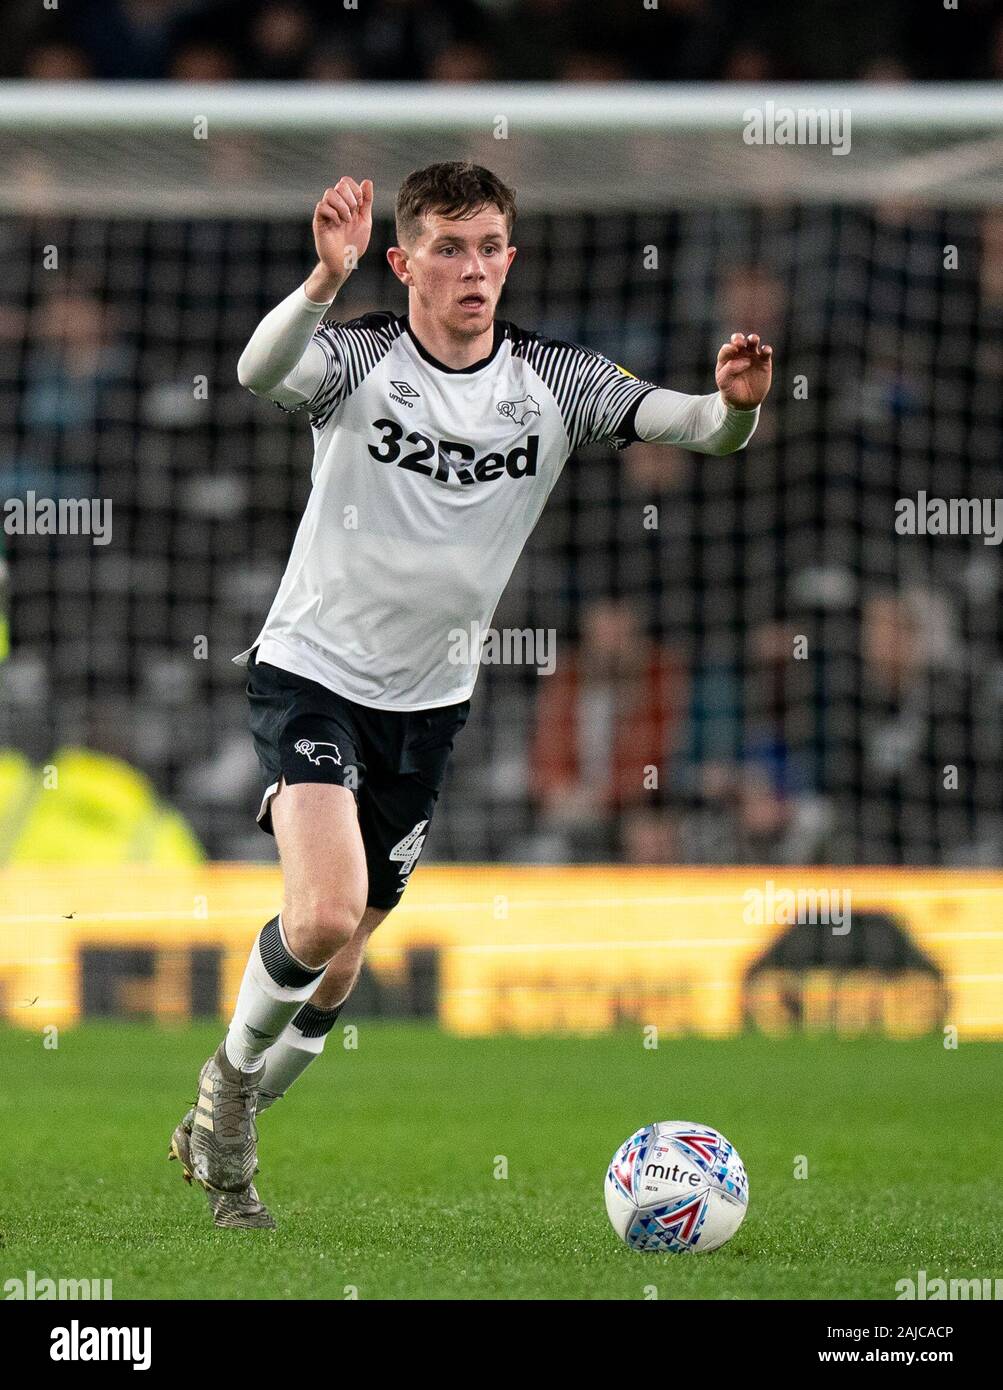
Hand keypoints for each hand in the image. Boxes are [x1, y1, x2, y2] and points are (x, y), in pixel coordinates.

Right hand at [309, 177, 373, 295]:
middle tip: (353, 213)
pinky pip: (322, 206)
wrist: (345, 262)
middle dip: (350, 198)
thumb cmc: (354, 243)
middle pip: (339, 185)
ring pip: (330, 193)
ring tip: (346, 220)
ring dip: (342, 206)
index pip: (346, 182)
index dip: (355, 189)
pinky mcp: (318, 221)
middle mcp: (335, 205)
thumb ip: (366, 202)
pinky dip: (333, 214)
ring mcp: (326, 213)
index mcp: (346, 203)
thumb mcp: (364, 220)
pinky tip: (337, 224)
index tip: (360, 205)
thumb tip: (367, 181)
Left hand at [715, 332, 772, 408]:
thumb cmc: (730, 390)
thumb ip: (729, 369)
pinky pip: (766, 351)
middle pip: (738, 339)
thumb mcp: (724, 382)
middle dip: (738, 338)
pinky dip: (766, 349)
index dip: (729, 348)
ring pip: (753, 341)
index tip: (732, 352)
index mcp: (727, 357)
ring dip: (753, 338)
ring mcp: (752, 356)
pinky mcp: (764, 362)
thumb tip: (745, 360)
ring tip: (753, 340)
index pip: (727, 348)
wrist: (743, 402)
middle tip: (739, 343)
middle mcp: (739, 354)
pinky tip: (765, 351)